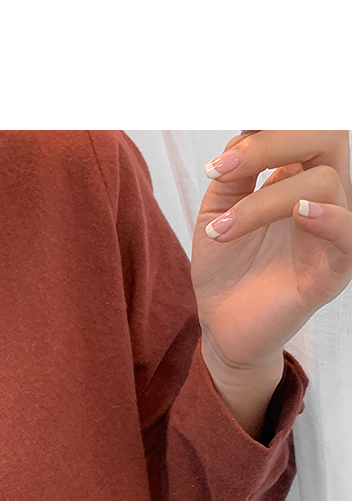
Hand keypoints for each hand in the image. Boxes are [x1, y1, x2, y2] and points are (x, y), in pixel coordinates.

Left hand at [191, 130, 351, 375]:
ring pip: (321, 184)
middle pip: (328, 136)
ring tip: (220, 231)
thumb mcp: (218, 208)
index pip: (306, 125)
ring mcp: (332, 231)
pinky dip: (329, 218)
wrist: (220, 324)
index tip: (232, 134)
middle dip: (272, 142)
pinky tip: (298, 214)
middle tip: (221, 169)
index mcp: (298, 175)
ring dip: (260, 202)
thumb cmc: (225, 265)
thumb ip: (234, 170)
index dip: (274, 120)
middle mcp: (323, 196)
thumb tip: (246, 132)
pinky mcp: (333, 271)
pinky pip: (349, 235)